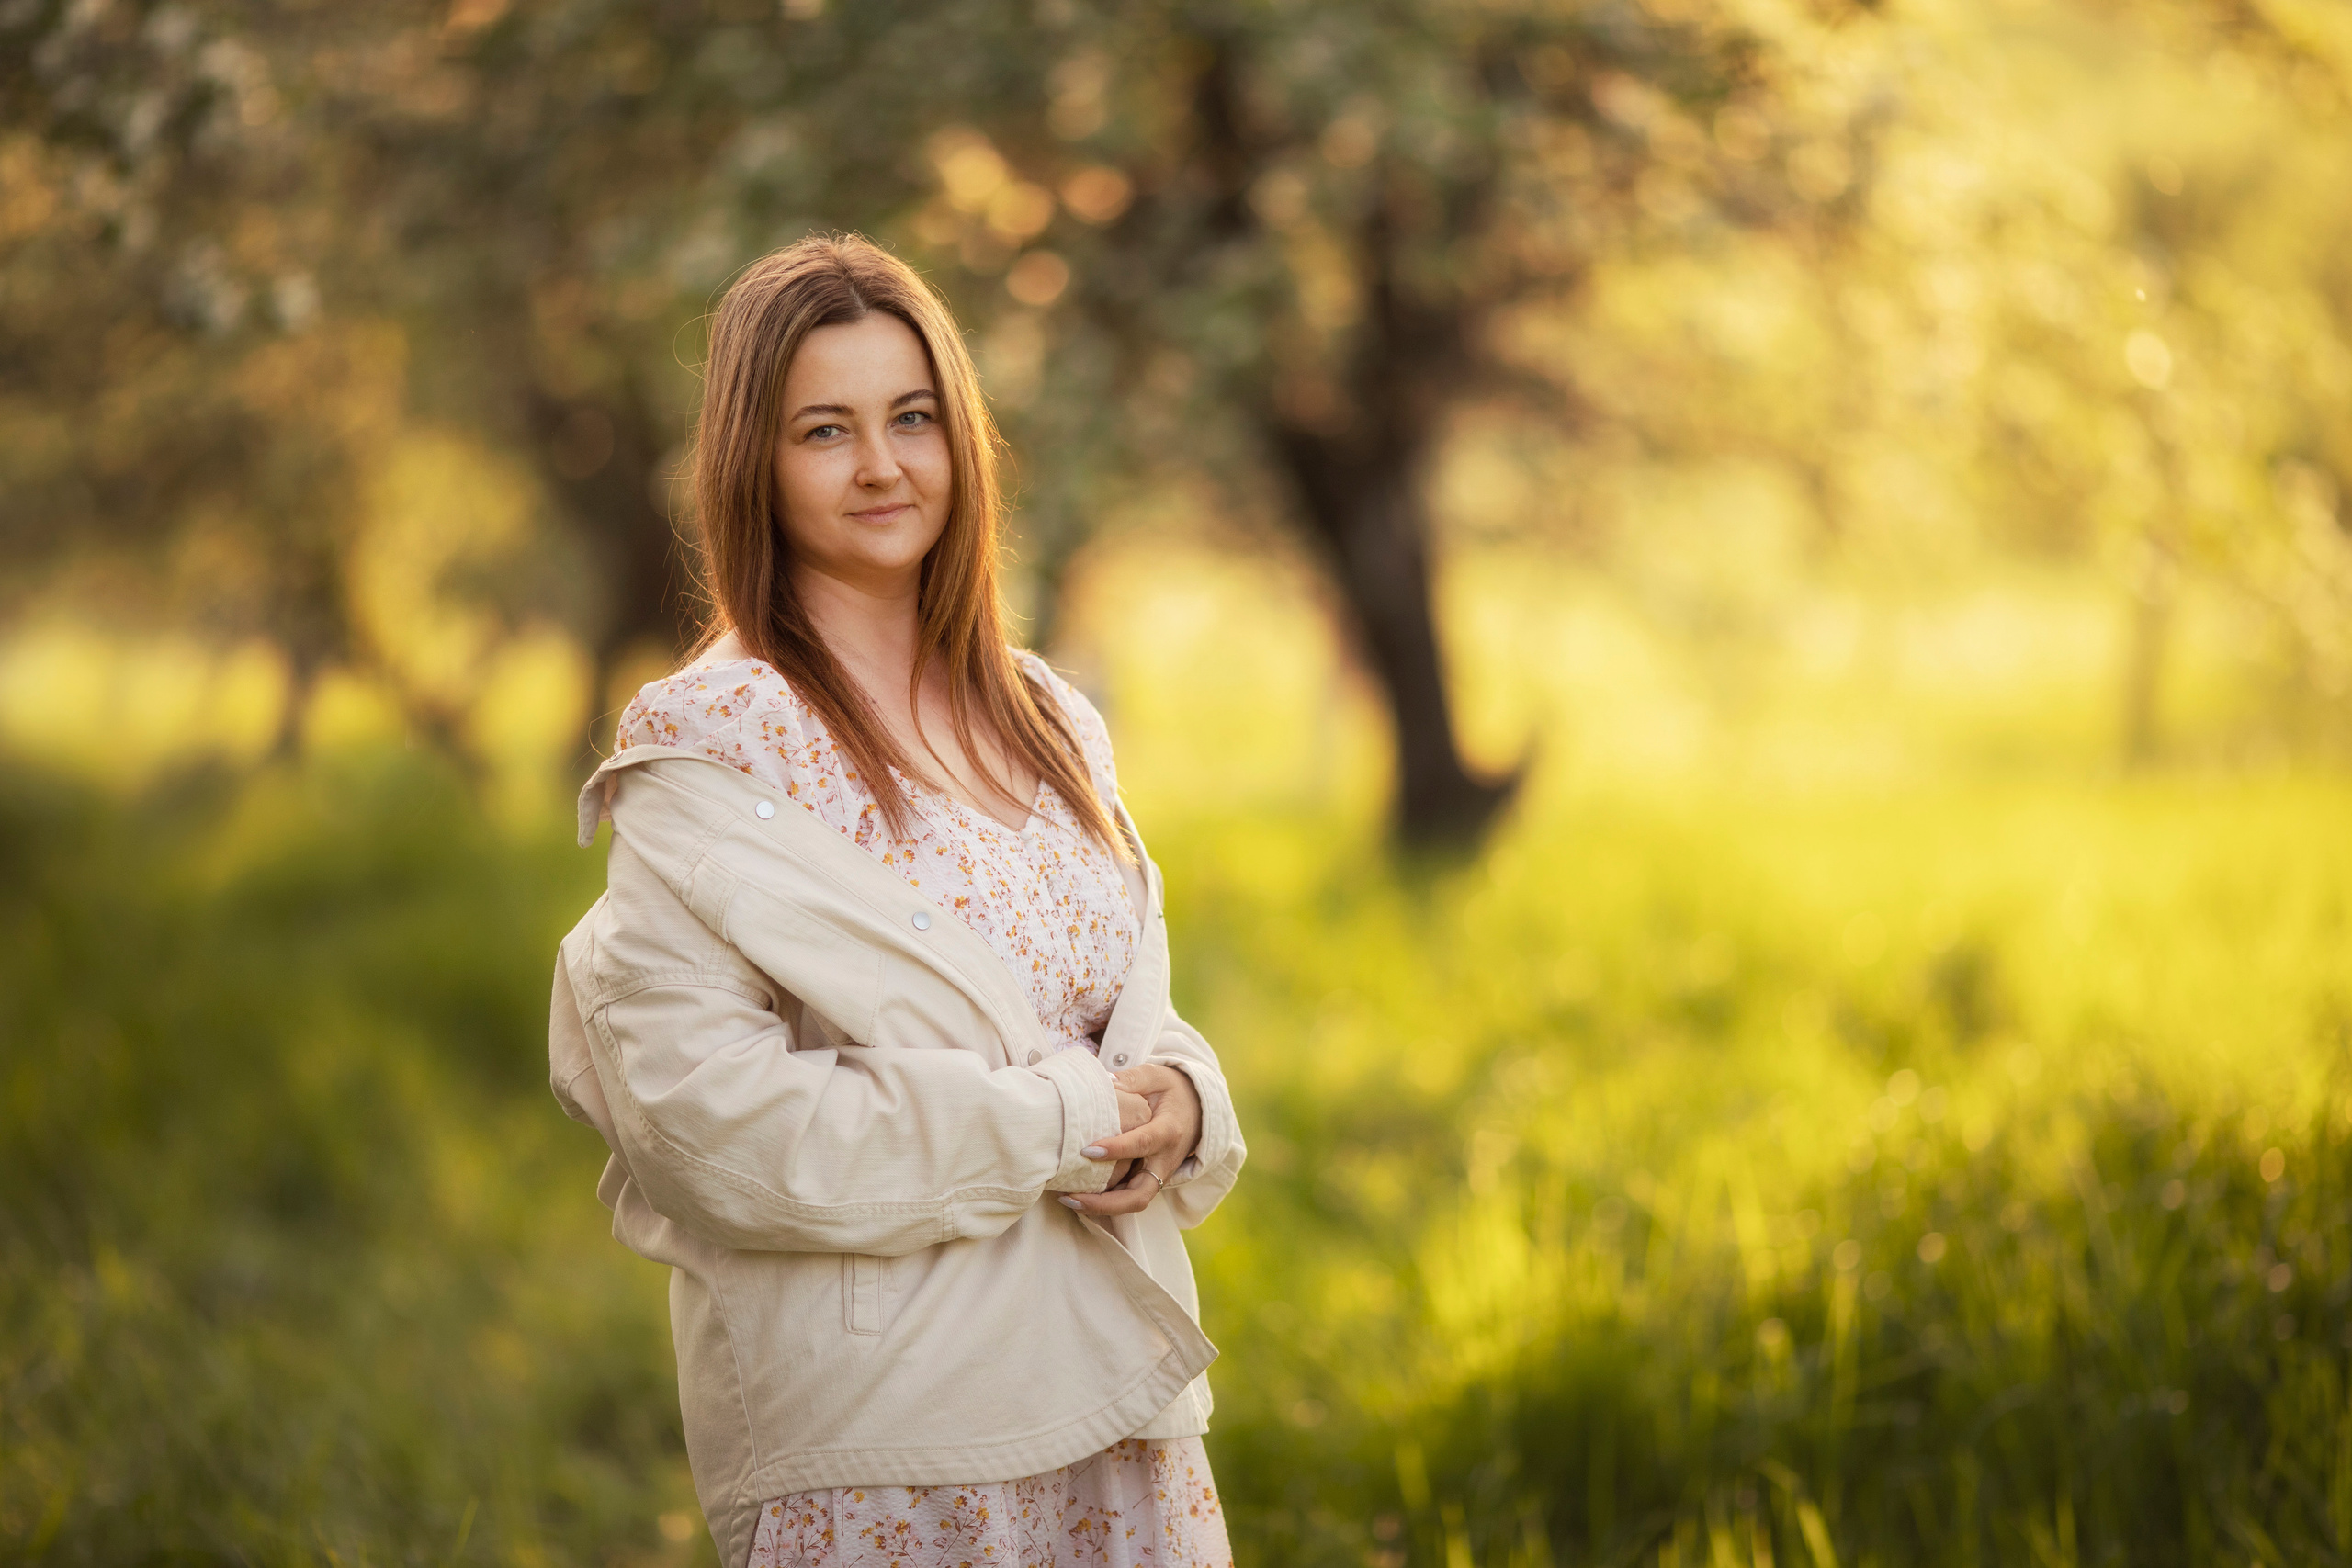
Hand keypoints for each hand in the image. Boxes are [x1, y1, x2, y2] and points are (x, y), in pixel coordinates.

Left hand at [1064, 1063, 1201, 1216]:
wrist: (1199, 1110)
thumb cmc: (1172, 1091)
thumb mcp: (1157, 1076)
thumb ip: (1132, 1079)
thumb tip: (1104, 1082)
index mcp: (1168, 1130)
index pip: (1142, 1143)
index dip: (1116, 1149)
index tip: (1087, 1150)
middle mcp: (1165, 1160)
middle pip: (1140, 1194)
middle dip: (1105, 1201)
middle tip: (1071, 1195)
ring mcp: (1159, 1175)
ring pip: (1134, 1202)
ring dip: (1102, 1207)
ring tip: (1069, 1199)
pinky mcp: (1151, 1181)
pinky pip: (1129, 1198)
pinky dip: (1105, 1203)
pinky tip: (1078, 1197)